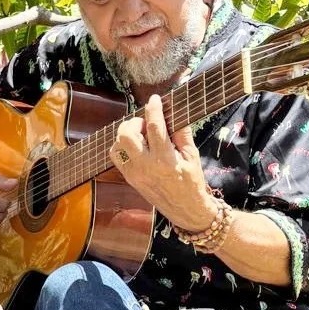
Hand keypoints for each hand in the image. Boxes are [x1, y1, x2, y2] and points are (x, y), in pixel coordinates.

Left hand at [110, 94, 215, 230]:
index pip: (154, 127)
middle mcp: (146, 166)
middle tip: (145, 123)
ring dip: (126, 134)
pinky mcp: (129, 178)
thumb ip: (182, 134)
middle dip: (134, 122)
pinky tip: (134, 146)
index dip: (153, 109)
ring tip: (140, 134)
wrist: (186, 210)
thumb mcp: (192, 157)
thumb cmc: (192, 182)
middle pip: (126, 135)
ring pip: (117, 145)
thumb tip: (175, 112)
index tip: (154, 99)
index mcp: (165, 160)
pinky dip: (121, 146)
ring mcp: (134, 173)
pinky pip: (116, 157)